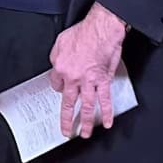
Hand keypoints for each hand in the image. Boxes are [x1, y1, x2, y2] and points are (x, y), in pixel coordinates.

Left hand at [49, 3, 126, 139]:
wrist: (101, 29)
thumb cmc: (84, 32)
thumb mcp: (60, 41)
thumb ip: (57, 56)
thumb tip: (57, 64)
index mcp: (60, 68)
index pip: (56, 84)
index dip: (59, 88)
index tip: (62, 91)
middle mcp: (73, 78)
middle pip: (67, 102)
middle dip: (66, 119)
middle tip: (66, 130)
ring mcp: (88, 81)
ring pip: (85, 106)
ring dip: (85, 122)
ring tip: (85, 133)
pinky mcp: (103, 80)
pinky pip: (104, 100)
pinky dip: (106, 112)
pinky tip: (106, 122)